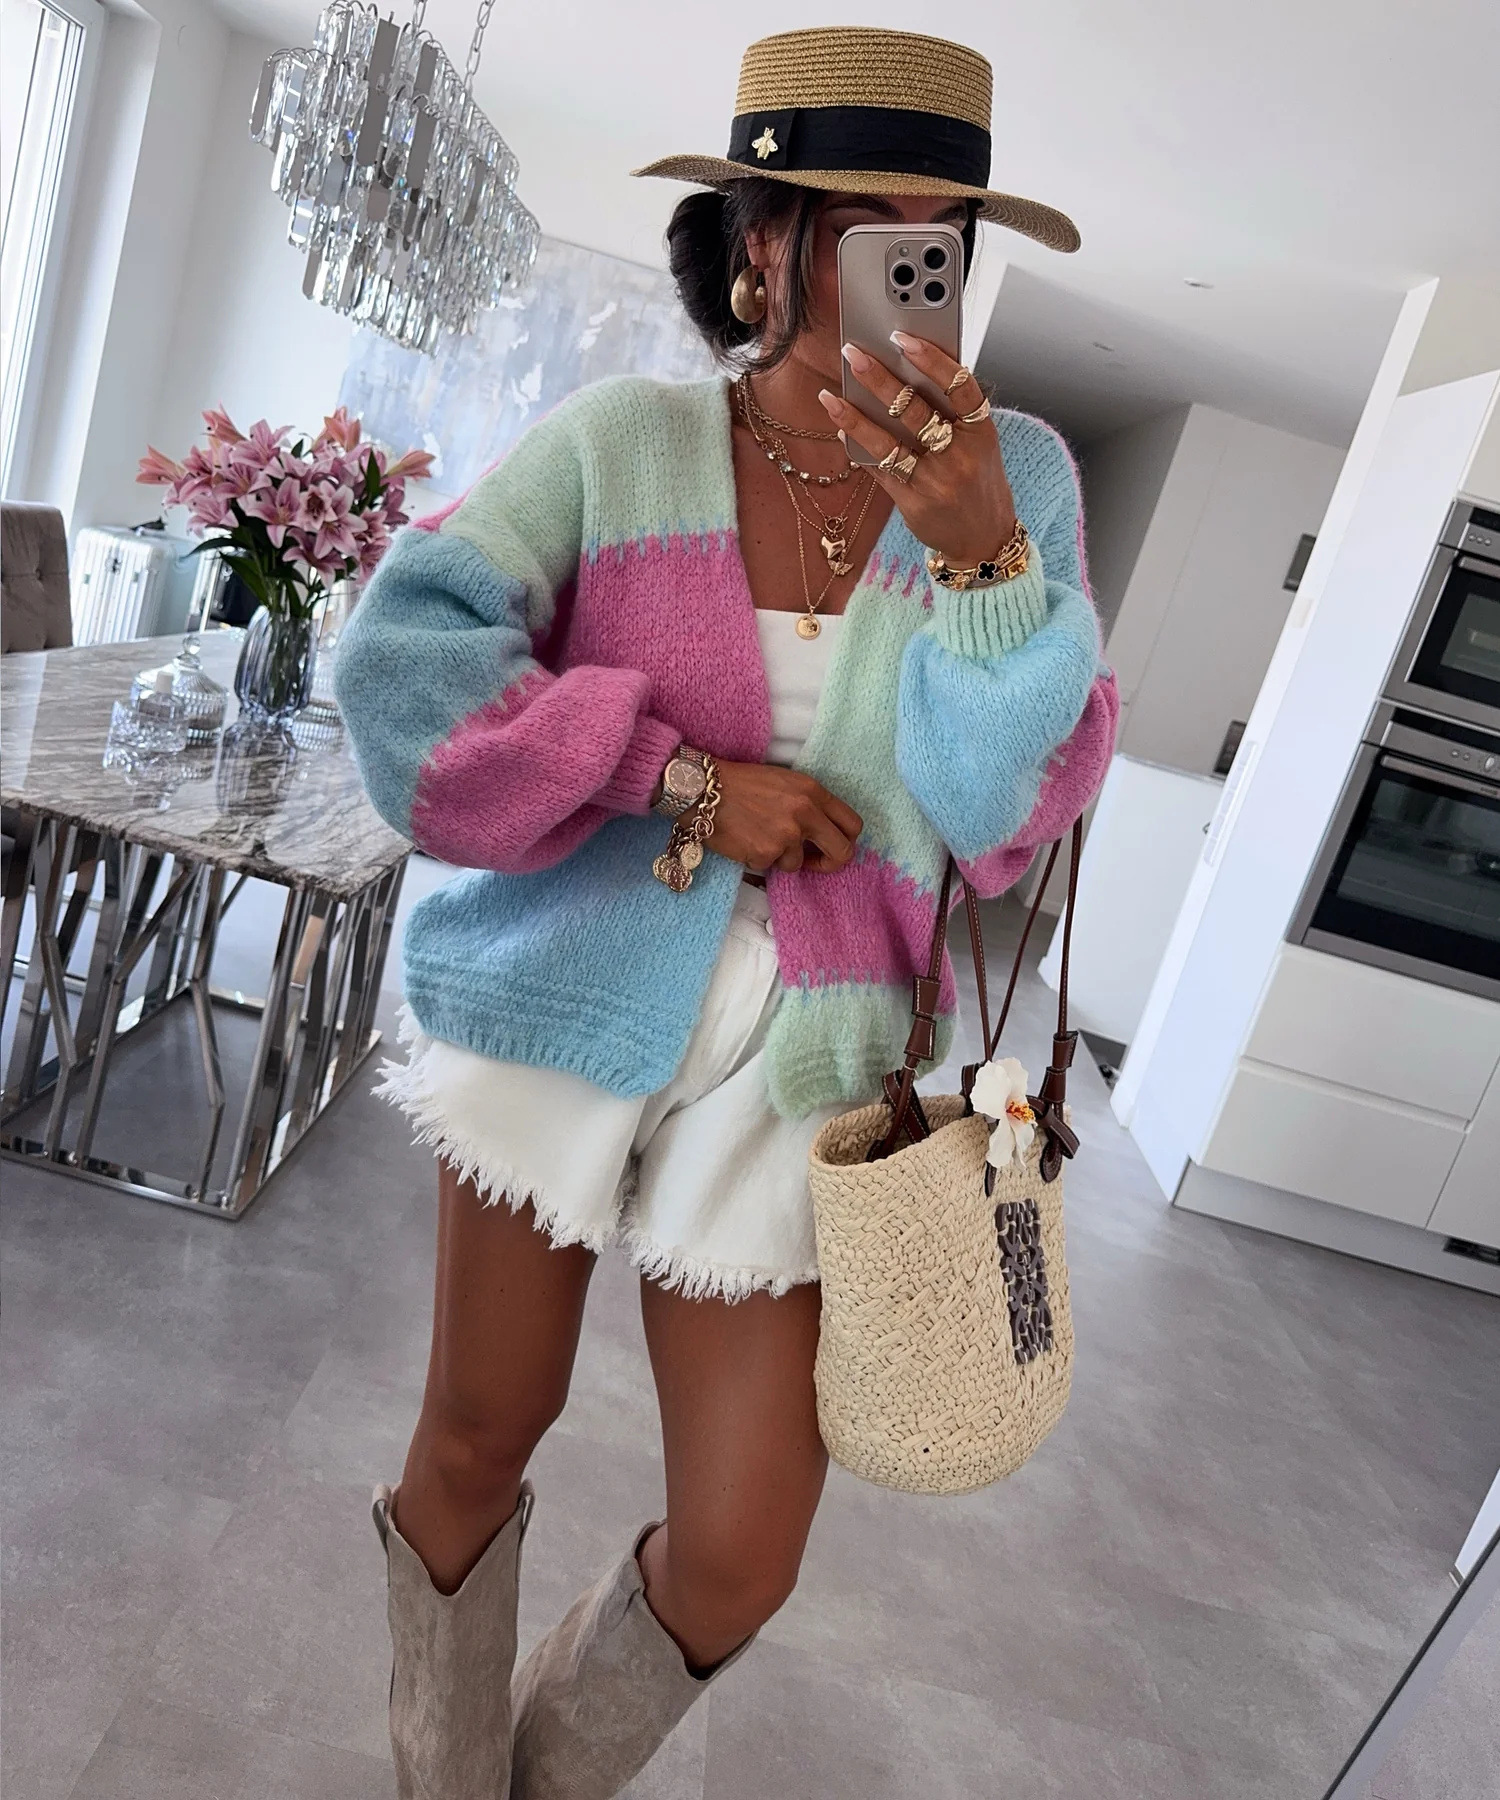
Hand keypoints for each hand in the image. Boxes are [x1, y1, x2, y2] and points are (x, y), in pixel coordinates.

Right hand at [706, 761, 862, 873]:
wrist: (703, 789)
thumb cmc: (741, 784)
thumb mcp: (785, 782)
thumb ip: (809, 804)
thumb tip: (822, 832)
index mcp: (813, 792)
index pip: (853, 824)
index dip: (846, 840)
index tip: (830, 845)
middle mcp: (806, 813)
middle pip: (842, 852)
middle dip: (829, 863)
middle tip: (812, 862)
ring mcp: (787, 835)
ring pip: (797, 864)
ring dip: (780, 858)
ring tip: (758, 837)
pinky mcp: (766, 853)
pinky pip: (770, 866)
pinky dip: (758, 859)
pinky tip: (744, 840)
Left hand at [818, 335, 1016, 567]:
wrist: (984, 540)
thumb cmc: (978, 483)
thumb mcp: (980, 446)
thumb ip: (952, 415)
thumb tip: (904, 375)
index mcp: (982, 432)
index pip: (960, 386)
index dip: (931, 359)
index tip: (902, 338)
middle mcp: (961, 456)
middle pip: (916, 410)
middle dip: (880, 378)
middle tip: (853, 353)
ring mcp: (936, 481)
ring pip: (889, 442)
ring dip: (855, 416)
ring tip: (831, 396)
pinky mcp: (914, 502)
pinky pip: (879, 469)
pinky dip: (859, 447)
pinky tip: (842, 428)